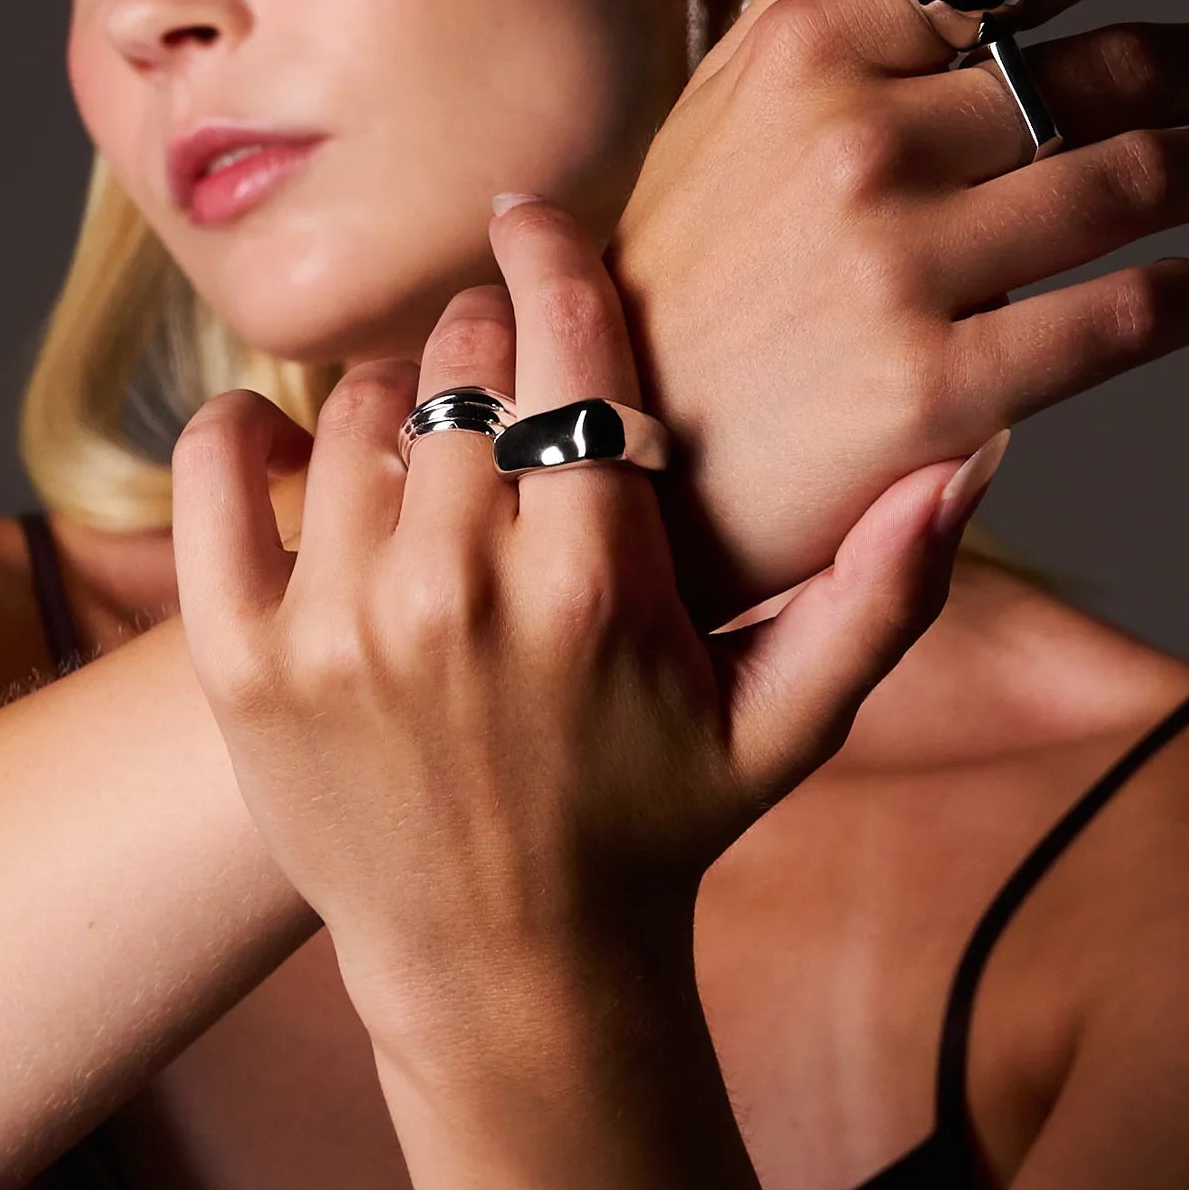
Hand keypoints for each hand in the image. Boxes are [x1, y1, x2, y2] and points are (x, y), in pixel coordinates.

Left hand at [168, 198, 992, 1036]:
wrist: (502, 968)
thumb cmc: (654, 826)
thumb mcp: (786, 725)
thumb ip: (883, 592)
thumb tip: (972, 457)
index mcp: (592, 588)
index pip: (566, 349)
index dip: (553, 262)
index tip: (539, 221)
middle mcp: (456, 595)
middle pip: (458, 366)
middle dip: (486, 345)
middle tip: (504, 373)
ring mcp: (337, 628)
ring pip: (353, 411)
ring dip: (391, 404)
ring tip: (429, 449)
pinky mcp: (243, 662)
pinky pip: (216, 475)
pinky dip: (237, 433)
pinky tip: (279, 439)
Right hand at [613, 0, 1188, 610]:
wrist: (607, 453)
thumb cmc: (685, 265)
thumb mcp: (735, 86)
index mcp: (815, 43)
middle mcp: (859, 138)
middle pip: (1113, 61)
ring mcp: (897, 264)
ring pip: (1138, 178)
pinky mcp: (935, 389)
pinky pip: (1124, 315)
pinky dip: (1183, 298)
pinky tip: (1183, 293)